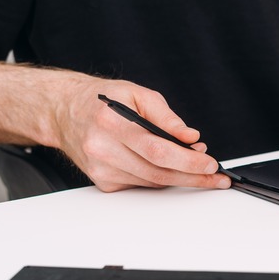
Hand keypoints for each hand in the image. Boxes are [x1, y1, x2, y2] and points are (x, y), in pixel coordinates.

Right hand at [54, 77, 230, 191]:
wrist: (63, 110)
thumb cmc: (101, 100)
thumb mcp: (137, 93)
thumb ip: (166, 116)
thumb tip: (190, 137)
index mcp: (111, 122)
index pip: (157, 149)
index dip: (188, 160)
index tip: (210, 163)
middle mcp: (102, 147)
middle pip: (157, 171)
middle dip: (193, 176)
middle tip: (215, 175)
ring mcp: (100, 168)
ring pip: (152, 182)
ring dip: (180, 178)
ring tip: (199, 169)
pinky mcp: (102, 181)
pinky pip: (141, 185)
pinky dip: (159, 179)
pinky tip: (169, 169)